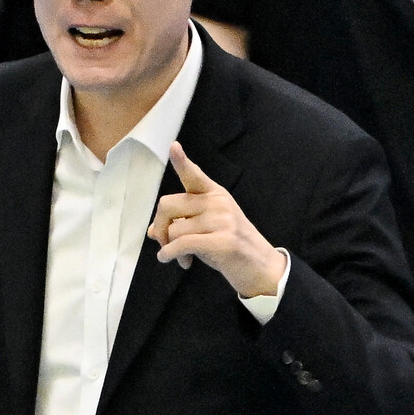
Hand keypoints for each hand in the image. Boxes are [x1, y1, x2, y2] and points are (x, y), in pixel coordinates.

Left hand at [147, 141, 285, 297]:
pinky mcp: (222, 242)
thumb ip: (182, 224)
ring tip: (183, 257)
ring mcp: (222, 221)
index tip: (173, 146)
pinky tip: (176, 261)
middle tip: (165, 242)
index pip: (194, 175)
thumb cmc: (230, 247)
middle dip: (160, 226)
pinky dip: (171, 254)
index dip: (181, 161)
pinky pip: (182, 244)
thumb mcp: (206, 230)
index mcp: (215, 194)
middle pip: (168, 204)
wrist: (261, 267)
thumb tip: (152, 231)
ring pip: (174, 229)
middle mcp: (218, 203)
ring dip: (170, 248)